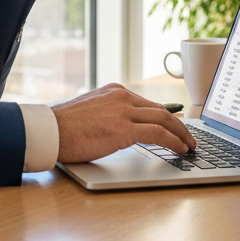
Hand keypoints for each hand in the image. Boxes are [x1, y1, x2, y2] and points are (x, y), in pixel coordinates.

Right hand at [52, 83, 195, 162]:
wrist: (49, 131)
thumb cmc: (64, 127)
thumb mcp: (90, 112)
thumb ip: (109, 114)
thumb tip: (121, 129)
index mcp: (114, 91)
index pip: (148, 103)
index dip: (166, 117)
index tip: (174, 127)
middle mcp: (122, 96)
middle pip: (161, 109)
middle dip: (179, 125)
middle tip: (189, 138)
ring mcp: (124, 111)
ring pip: (164, 119)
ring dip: (181, 134)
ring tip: (190, 146)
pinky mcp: (124, 128)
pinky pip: (158, 133)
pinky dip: (174, 141)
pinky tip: (180, 149)